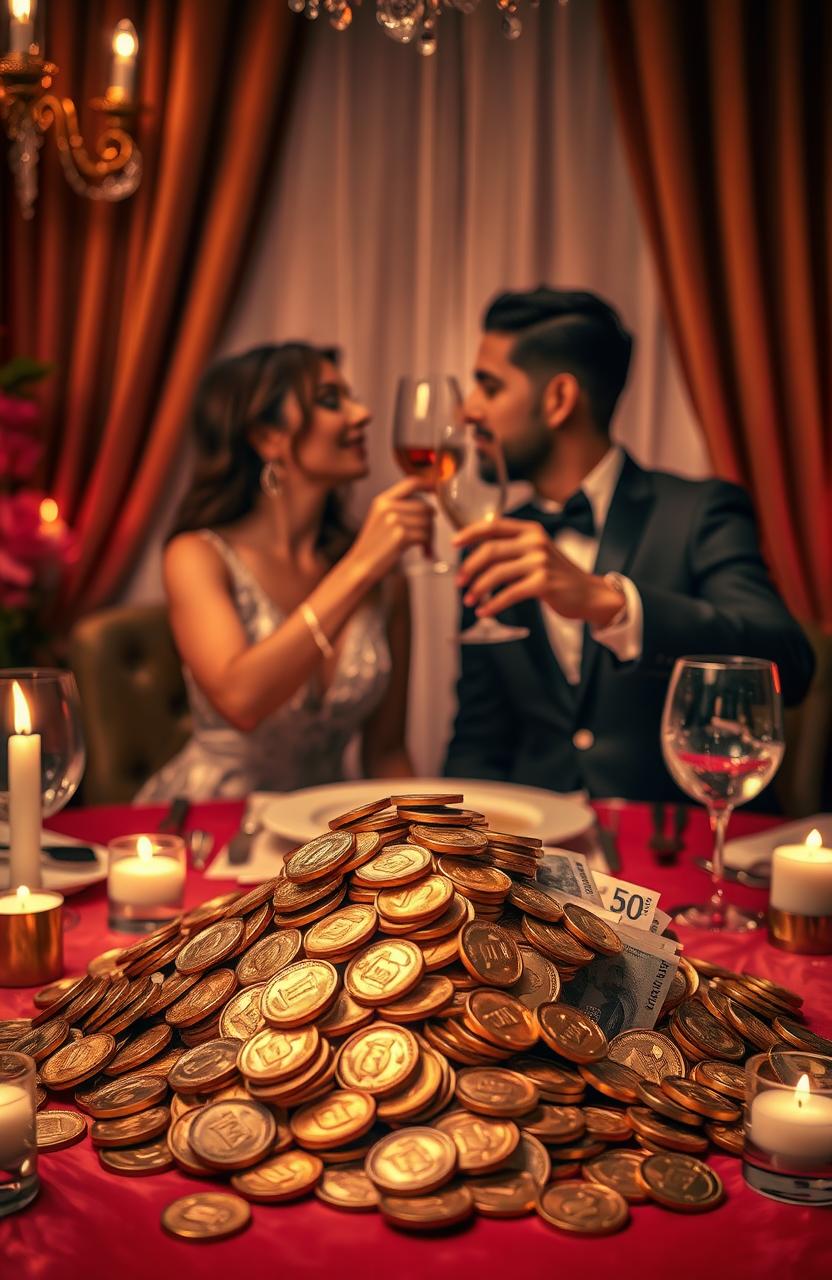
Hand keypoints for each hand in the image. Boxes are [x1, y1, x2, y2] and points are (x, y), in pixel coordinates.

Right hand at [348, 477, 434, 582]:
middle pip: (424, 506)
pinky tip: (424, 552)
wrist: (360, 566)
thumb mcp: (381, 519)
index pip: (411, 483)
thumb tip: (428, 507)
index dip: (428, 484)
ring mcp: (393, 520)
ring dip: (430, 536)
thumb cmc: (374, 547)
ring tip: (424, 546)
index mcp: (382, 500)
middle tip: (428, 537)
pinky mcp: (400, 535)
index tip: (437, 490)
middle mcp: (387, 507)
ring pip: (427, 522)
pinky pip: (425, 535)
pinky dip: (428, 545)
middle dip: (431, 522)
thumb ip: (399, 508)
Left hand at [453, 517, 624, 624]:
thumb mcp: (536, 552)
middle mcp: (535, 542)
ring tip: (470, 601)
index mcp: (530, 530)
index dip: (470, 533)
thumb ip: (512, 547)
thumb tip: (474, 551)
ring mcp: (540, 562)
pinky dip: (493, 605)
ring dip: (478, 589)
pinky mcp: (543, 583)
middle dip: (469, 567)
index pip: (493, 525)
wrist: (588, 594)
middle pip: (490, 550)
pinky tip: (485, 612)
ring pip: (496, 573)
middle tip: (459, 582)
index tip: (453, 544)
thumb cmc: (556, 575)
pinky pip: (509, 594)